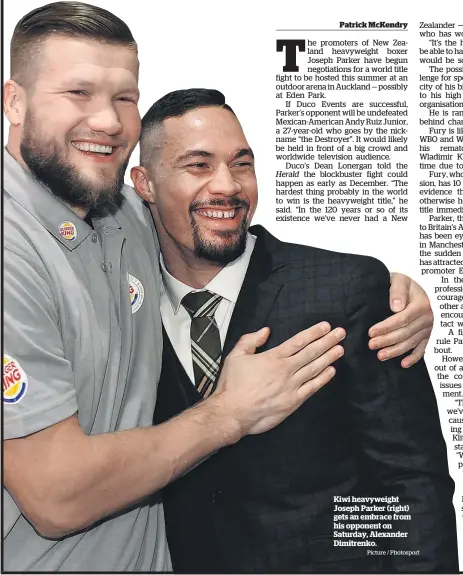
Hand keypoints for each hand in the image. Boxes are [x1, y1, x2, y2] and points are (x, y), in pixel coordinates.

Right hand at [214, 322, 344, 436]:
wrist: (232, 412)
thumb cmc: (232, 385)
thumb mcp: (235, 356)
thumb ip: (250, 340)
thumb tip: (265, 331)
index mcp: (273, 357)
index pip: (298, 341)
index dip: (314, 332)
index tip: (326, 326)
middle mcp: (285, 370)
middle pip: (311, 352)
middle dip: (327, 341)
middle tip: (340, 333)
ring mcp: (291, 386)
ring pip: (315, 368)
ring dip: (329, 357)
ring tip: (340, 348)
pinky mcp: (293, 401)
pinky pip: (312, 387)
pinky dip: (323, 378)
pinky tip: (331, 371)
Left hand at [368, 273, 433, 367]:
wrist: (414, 287)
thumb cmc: (404, 283)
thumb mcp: (400, 280)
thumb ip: (397, 291)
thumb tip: (395, 307)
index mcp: (421, 305)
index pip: (402, 320)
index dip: (386, 327)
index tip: (371, 332)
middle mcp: (427, 318)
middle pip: (405, 333)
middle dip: (387, 340)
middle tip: (371, 345)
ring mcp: (428, 328)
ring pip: (410, 343)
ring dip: (395, 351)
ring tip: (380, 356)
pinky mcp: (427, 335)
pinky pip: (422, 349)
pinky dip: (413, 358)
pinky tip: (403, 364)